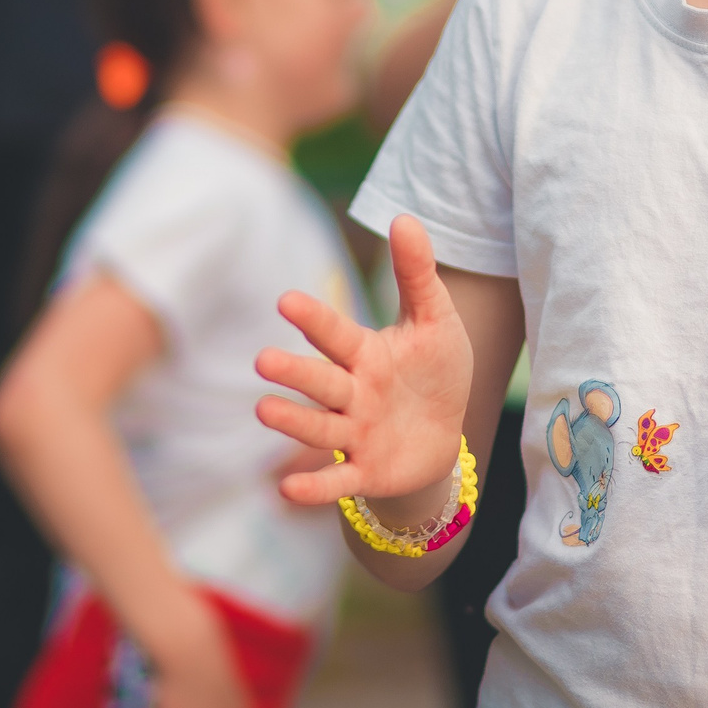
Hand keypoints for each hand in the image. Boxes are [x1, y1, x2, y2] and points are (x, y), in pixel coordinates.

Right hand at [254, 215, 473, 512]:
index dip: (314, 320)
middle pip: (321, 382)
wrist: (444, 432)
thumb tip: (403, 216)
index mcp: (365, 353)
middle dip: (294, 373)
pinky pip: (338, 480)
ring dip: (293, 421)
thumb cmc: (433, 370)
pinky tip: (285, 491)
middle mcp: (352, 393)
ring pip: (320, 428)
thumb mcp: (435, 319)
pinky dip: (315, 488)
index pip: (335, 334)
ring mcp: (355, 433)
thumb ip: (416, 273)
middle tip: (264, 361)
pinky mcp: (366, 469)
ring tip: (264, 410)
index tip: (286, 301)